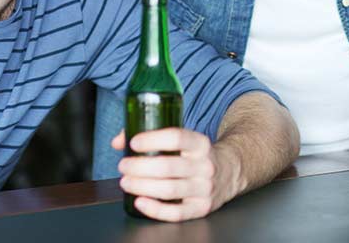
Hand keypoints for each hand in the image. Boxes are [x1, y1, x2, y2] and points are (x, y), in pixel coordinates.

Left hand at [113, 128, 238, 221]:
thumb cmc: (196, 156)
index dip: (153, 139)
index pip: (177, 137)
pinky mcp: (201, 208)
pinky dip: (155, 209)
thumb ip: (151, 136)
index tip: (134, 143)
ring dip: (142, 186)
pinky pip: (176, 212)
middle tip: (123, 166)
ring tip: (126, 182)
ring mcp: (205, 188)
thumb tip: (119, 141)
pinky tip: (139, 202)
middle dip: (140, 167)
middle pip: (168, 166)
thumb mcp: (183, 140)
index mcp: (200, 144)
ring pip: (170, 189)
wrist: (229, 172)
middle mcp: (205, 166)